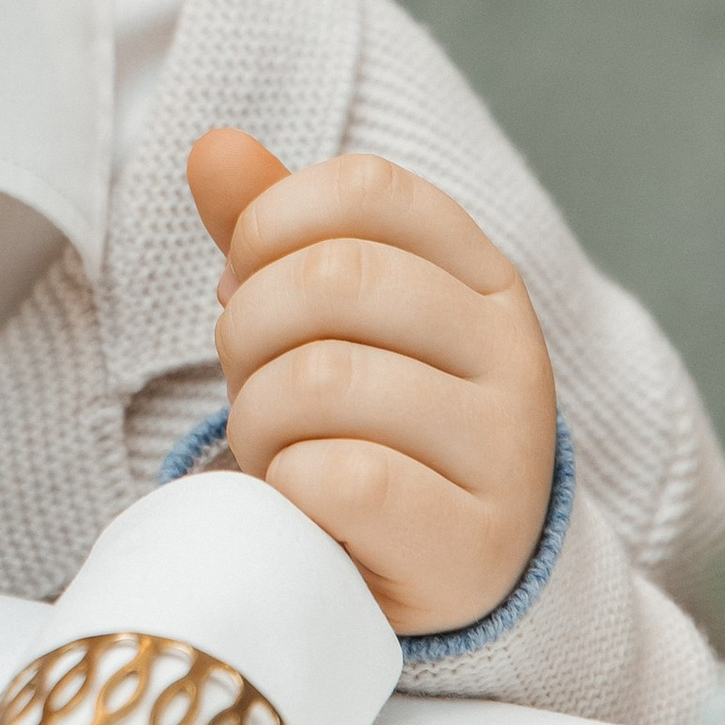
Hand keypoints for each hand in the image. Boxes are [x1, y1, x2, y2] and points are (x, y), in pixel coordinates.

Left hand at [188, 129, 559, 639]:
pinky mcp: (471, 542)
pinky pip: (339, 478)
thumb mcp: (320, 321)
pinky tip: (305, 500)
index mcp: (481, 275)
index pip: (367, 187)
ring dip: (257, 418)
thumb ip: (269, 233)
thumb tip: (213, 147)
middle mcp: (512, 351)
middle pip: (336, 275)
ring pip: (323, 380)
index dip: (272, 221)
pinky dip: (287, 485)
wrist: (430, 578)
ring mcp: (504, 450)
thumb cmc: (361, 427)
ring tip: (275, 447)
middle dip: (248, 327)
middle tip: (249, 378)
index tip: (246, 276)